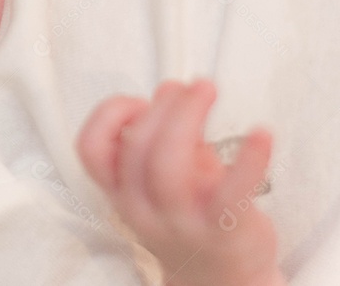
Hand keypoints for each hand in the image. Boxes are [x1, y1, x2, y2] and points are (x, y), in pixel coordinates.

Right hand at [76, 80, 284, 285]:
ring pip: (167, 166)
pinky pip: (231, 193)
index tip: (140, 100)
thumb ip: (162, 135)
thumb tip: (170, 89)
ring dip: (186, 116)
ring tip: (207, 90)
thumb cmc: (189, 216)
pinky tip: (261, 134)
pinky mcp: (223, 231)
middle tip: (190, 87)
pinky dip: (249, 160)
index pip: (91, 149)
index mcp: (120, 192)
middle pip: (136, 148)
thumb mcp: (161, 178)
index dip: (110, 115)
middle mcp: (141, 208)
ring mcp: (180, 223)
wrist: (220, 278)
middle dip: (162, 106)